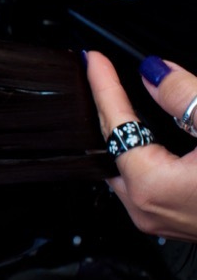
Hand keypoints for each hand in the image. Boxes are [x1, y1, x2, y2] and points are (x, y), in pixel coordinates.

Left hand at [85, 50, 196, 240]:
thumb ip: (185, 97)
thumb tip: (155, 73)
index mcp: (151, 185)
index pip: (115, 124)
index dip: (104, 86)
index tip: (95, 60)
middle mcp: (145, 208)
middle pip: (110, 147)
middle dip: (105, 107)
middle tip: (99, 72)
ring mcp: (157, 218)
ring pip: (123, 166)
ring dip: (122, 130)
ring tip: (116, 95)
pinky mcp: (172, 219)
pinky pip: (141, 179)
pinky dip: (139, 151)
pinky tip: (144, 131)